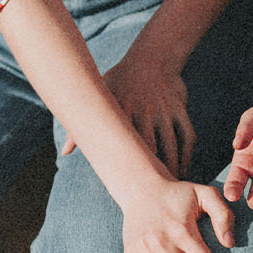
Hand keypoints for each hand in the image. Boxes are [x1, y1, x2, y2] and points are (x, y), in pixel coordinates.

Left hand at [64, 50, 195, 177]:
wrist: (152, 56)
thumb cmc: (120, 80)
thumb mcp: (100, 95)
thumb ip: (80, 126)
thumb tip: (64, 153)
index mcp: (122, 111)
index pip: (124, 146)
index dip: (128, 169)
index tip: (128, 190)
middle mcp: (144, 111)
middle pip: (150, 149)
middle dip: (153, 173)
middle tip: (151, 195)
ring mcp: (164, 110)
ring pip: (172, 145)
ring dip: (172, 167)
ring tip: (169, 186)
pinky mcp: (180, 109)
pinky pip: (188, 135)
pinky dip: (187, 154)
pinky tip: (183, 167)